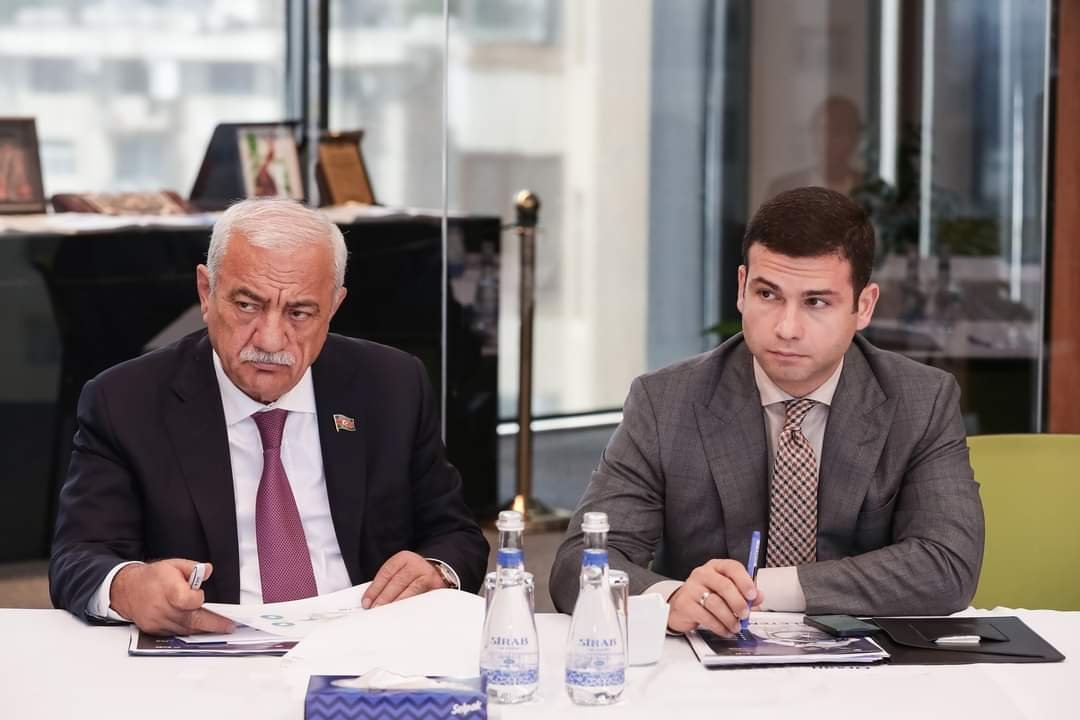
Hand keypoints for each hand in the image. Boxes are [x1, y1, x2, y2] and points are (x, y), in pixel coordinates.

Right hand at [110, 559, 233, 635]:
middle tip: (228, 626)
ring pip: (185, 629)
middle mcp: (162, 608)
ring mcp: (158, 621)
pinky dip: (187, 631)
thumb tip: (208, 570)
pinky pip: (175, 633)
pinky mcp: (154, 630)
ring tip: (218, 626)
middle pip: (191, 620)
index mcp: (168, 590)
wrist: (126, 589)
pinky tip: (198, 627)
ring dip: (202, 628)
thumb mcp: (174, 565)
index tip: (199, 594)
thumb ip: (193, 568)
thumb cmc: (152, 577)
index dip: (198, 598)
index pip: (189, 601)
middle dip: (213, 624)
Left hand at [362, 551, 448, 608]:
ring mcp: (427, 574)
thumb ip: (387, 582)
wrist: (437, 571)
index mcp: (403, 558)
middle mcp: (416, 564)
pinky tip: (404, 613)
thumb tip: (371, 600)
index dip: (374, 589)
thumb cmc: (413, 574)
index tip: (366, 602)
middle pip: (397, 581)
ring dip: (398, 602)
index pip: (386, 573)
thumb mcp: (399, 571)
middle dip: (385, 597)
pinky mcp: (436, 586)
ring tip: (388, 612)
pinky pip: (423, 598)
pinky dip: (413, 606)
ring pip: (411, 589)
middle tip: (375, 609)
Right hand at [666, 559, 763, 636]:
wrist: (681, 607)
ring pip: (715, 603)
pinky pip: (706, 617)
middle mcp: (703, 574)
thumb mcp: (727, 591)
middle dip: (738, 603)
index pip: (732, 567)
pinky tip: (725, 630)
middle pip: (724, 585)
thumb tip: (759, 596)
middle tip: (745, 614)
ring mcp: (692, 588)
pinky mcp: (686, 605)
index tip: (752, 595)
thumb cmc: (707, 596)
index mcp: (716, 567)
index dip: (744, 581)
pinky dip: (719, 626)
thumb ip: (744, 593)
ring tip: (735, 626)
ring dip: (729, 618)